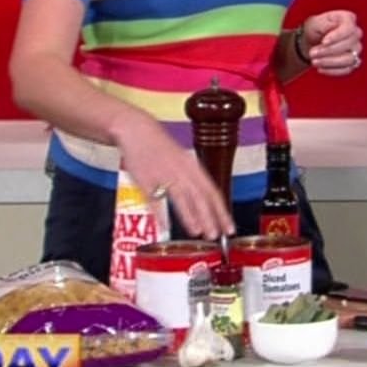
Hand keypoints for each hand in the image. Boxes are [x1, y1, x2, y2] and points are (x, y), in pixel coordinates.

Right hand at [114, 118, 232, 238]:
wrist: (137, 131)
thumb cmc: (161, 149)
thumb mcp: (183, 161)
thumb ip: (193, 181)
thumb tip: (205, 205)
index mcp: (193, 167)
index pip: (213, 192)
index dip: (222, 211)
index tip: (228, 228)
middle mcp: (182, 171)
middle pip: (200, 196)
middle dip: (209, 217)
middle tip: (215, 235)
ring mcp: (164, 174)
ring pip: (181, 197)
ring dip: (190, 216)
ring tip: (197, 232)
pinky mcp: (145, 179)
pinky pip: (154, 199)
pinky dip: (160, 213)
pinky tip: (165, 227)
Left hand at [300, 10, 362, 75]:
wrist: (312, 41)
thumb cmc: (315, 29)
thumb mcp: (315, 22)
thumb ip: (323, 26)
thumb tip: (328, 40)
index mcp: (348, 19)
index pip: (349, 28)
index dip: (337, 36)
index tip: (324, 41)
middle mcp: (356, 34)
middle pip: (349, 44)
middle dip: (329, 50)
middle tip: (312, 53)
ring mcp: (356, 49)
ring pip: (349, 59)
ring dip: (330, 62)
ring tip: (314, 61)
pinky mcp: (353, 62)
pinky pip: (347, 69)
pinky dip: (332, 70)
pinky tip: (320, 68)